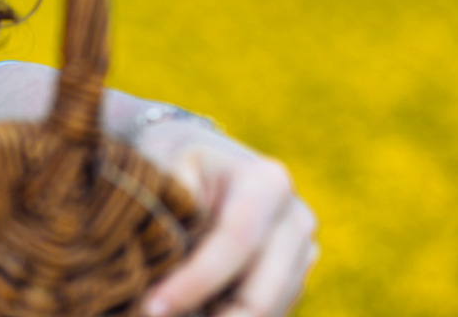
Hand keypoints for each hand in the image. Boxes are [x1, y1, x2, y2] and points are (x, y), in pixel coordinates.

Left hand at [135, 122, 318, 316]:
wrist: (201, 157)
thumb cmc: (174, 158)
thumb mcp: (162, 164)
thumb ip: (169, 206)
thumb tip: (166, 256)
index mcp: (266, 183)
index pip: (235, 241)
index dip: (196, 280)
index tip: (154, 307)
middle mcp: (296, 219)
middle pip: (263, 291)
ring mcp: (303, 250)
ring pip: (269, 309)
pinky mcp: (296, 275)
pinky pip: (270, 312)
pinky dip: (230, 315)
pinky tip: (194, 314)